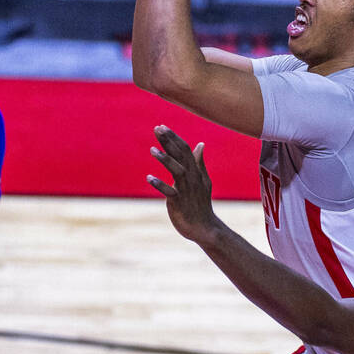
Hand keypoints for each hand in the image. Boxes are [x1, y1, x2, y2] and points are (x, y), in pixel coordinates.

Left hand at [147, 125, 217, 241]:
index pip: (185, 150)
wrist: (204, 227)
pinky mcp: (179, 202)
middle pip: (181, 155)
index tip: (161, 127)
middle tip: (157, 129)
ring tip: (152, 150)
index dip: (173, 138)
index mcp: (195, 171)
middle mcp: (192, 178)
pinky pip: (169, 192)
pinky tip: (149, 178)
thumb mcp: (203, 181)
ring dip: (165, 159)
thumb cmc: (200, 204)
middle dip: (169, 141)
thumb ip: (199, 162)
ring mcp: (186, 190)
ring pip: (177, 170)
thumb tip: (200, 145)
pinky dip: (159, 184)